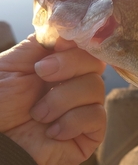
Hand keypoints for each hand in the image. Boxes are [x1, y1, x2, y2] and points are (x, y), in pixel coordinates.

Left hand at [0, 35, 105, 164]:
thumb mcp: (12, 64)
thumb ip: (40, 44)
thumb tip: (70, 30)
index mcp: (56, 64)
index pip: (82, 44)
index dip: (76, 41)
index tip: (57, 46)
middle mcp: (72, 83)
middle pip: (95, 61)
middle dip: (68, 65)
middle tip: (42, 75)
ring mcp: (82, 108)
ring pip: (96, 87)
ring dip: (62, 99)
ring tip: (38, 114)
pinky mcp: (89, 134)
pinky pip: (97, 117)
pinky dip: (72, 121)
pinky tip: (51, 132)